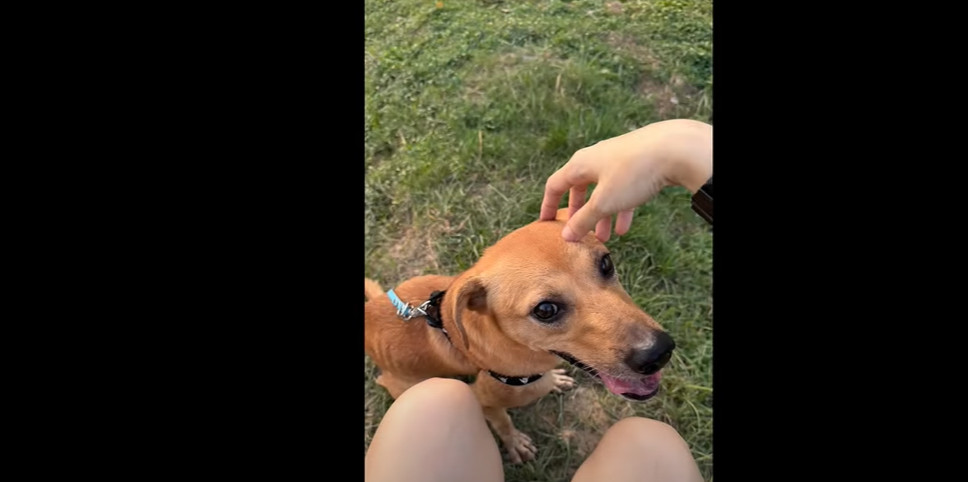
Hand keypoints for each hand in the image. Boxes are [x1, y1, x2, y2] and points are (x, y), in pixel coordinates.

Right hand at [539, 119, 711, 241]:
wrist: (674, 149)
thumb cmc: (633, 173)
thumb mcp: (604, 202)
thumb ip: (584, 220)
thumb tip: (566, 235)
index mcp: (581, 164)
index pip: (555, 185)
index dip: (548, 205)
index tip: (545, 223)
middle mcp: (596, 158)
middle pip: (580, 188)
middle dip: (579, 212)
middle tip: (577, 231)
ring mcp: (617, 160)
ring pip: (603, 191)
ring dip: (601, 215)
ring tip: (604, 238)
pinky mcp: (637, 163)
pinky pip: (623, 189)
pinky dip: (620, 208)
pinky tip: (625, 227)